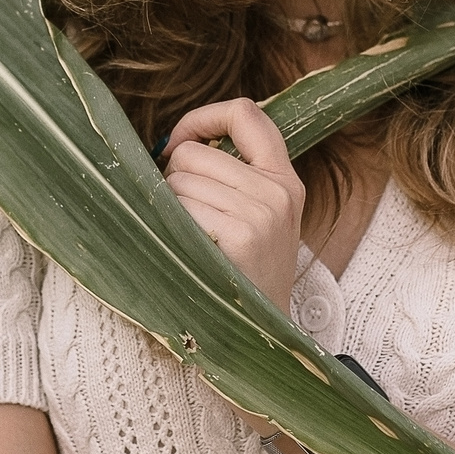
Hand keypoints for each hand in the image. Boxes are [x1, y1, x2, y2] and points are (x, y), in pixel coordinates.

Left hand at [163, 99, 305, 312]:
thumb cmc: (243, 278)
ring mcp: (262, 213)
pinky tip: (188, 252)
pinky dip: (171, 227)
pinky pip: (180, 207)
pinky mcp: (241, 235)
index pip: (245, 113)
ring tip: (191, 241)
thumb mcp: (258, 221)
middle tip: (186, 218)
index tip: (180, 142)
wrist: (262, 340)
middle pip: (194, 152)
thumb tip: (172, 145)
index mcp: (285, 180)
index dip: (203, 117)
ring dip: (169, 207)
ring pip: (180, 179)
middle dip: (174, 178)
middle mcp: (278, 191)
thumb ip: (232, 178)